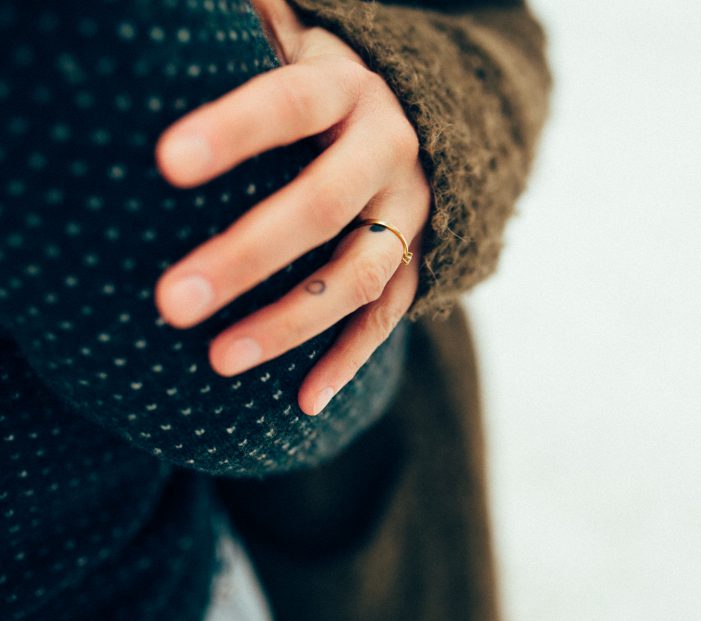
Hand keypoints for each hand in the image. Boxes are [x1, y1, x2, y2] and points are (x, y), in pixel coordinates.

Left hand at [154, 0, 430, 415]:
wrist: (437, 119)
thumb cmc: (330, 85)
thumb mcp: (304, 42)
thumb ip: (261, 26)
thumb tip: (193, 3)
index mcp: (349, 91)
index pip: (291, 105)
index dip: (235, 130)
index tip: (166, 163)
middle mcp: (388, 152)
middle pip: (323, 208)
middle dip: (247, 257)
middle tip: (170, 303)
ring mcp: (412, 212)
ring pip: (357, 275)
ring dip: (291, 322)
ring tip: (218, 362)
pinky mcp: (421, 259)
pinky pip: (389, 314)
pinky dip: (349, 359)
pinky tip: (302, 401)